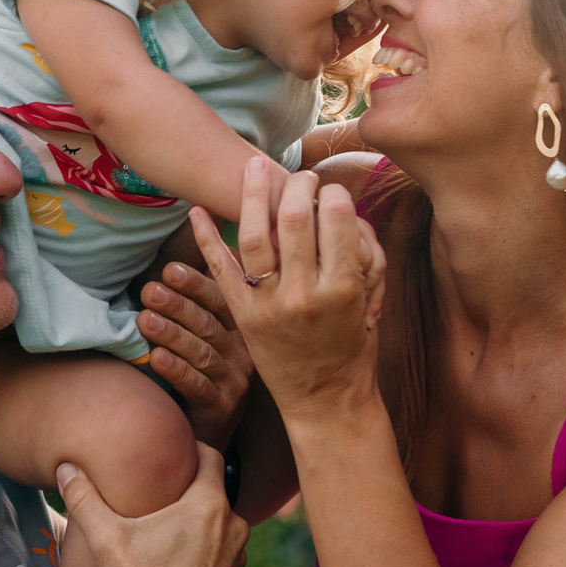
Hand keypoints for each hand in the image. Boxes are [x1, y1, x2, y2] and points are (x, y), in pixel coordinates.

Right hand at [55, 446, 247, 566]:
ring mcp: (238, 560)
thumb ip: (84, 499)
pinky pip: (222, 557)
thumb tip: (64, 468)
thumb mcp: (105, 541)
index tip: (173, 449)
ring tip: (168, 529)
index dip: (192, 448)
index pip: (212, 456)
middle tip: (163, 488)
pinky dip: (205, 554)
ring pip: (221, 527)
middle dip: (192, 488)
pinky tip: (176, 565)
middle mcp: (234, 528)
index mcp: (208, 506)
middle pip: (216, 492)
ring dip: (200, 524)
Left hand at [138, 263, 252, 448]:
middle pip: (208, 324)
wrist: (206, 436)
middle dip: (178, 305)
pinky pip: (197, 385)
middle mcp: (242, 354)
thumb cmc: (196, 379)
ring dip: (172, 334)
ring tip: (145, 321)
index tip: (168, 269)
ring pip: (203, 353)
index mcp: (237, 331)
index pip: (219, 301)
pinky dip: (176, 369)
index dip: (195, 284)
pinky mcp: (222, 408)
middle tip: (150, 291)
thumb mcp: (199, 343)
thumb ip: (190, 312)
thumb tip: (164, 269)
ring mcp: (234, 382)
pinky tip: (155, 358)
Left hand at [192, 159, 385, 418]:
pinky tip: (196, 209)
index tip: (331, 190)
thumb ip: (358, 255)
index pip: (337, 218)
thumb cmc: (354, 345)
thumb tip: (338, 206)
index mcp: (343, 288)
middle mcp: (305, 294)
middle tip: (299, 175)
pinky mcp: (243, 316)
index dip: (334, 194)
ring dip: (252, 194)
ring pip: (255, 235)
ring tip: (253, 166)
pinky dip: (206, 237)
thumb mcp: (369, 300)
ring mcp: (269, 305)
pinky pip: (220, 269)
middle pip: (295, 218)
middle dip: (297, 186)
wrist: (325, 400)